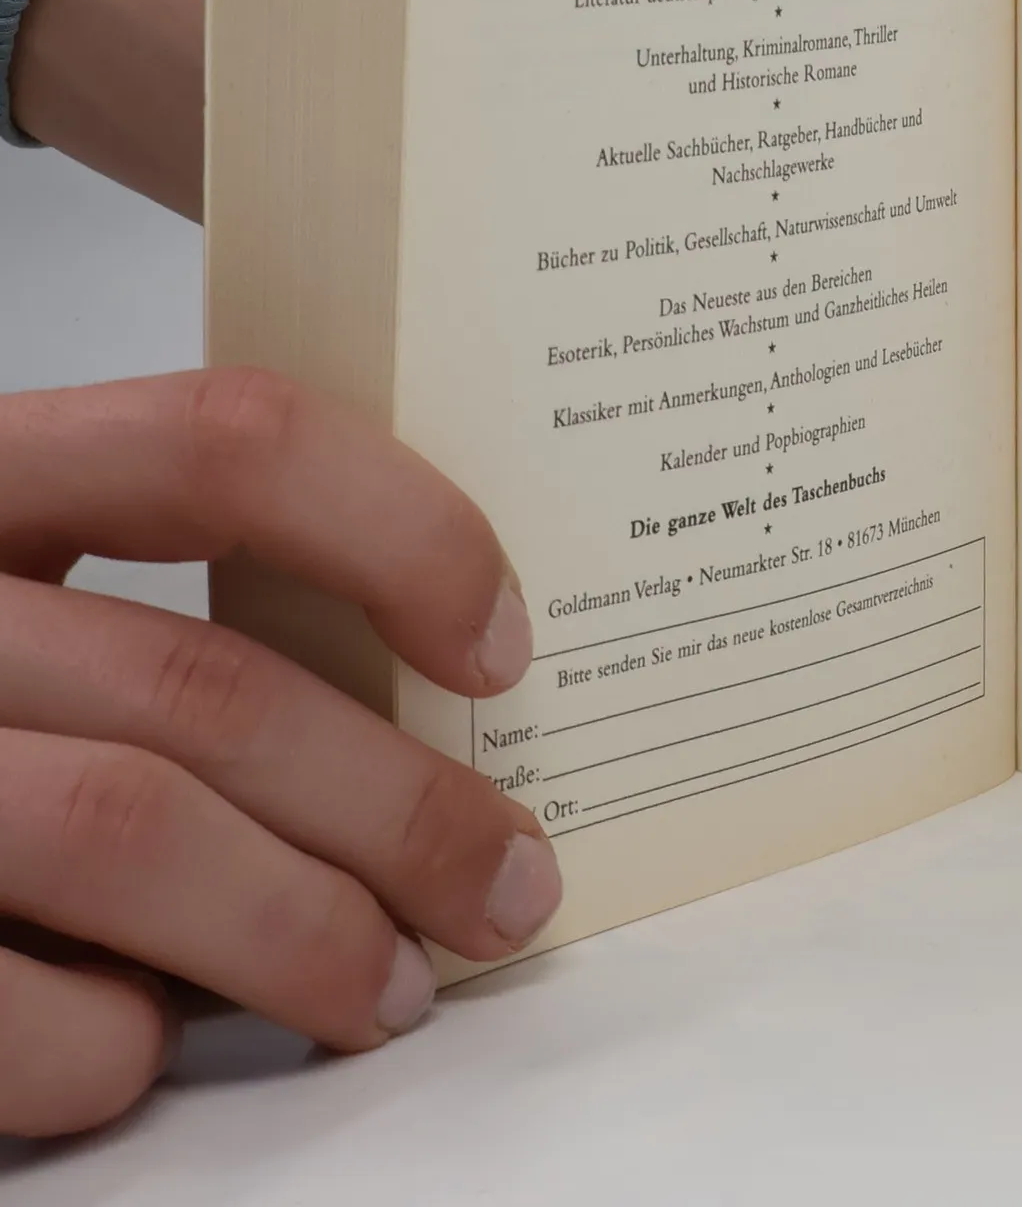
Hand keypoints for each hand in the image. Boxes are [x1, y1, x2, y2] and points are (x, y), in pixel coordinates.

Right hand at [0, 367, 561, 1137]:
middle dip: (400, 808)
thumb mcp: (26, 585)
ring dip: (301, 935)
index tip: (502, 646)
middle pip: (206, 684)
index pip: (228, 443)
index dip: (398, 532)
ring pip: (126, 834)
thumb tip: (425, 711)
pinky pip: (8, 1010)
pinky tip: (147, 1042)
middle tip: (509, 886)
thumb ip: (170, 604)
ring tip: (389, 992)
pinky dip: (109, 1042)